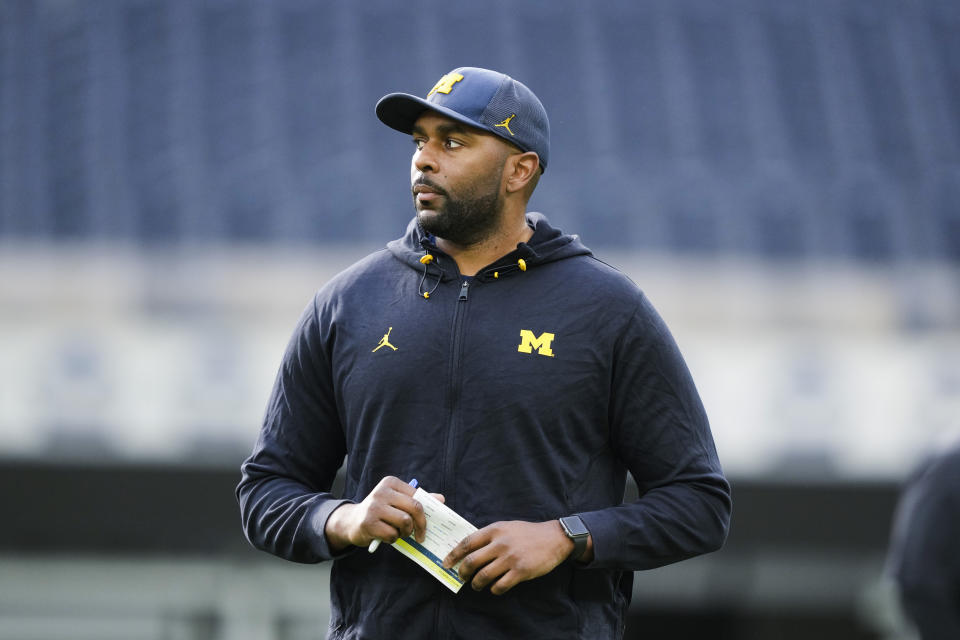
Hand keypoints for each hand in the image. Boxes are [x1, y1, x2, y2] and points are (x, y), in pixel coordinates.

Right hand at [324, 476, 443, 551]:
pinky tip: (387, 536)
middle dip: (421, 525)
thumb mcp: (397, 502)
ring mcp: (374, 507)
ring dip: (405, 533)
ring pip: (405, 522)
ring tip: (400, 533)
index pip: (418, 496)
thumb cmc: (380, 512)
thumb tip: (441, 499)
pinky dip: (393, 539)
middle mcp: (381, 492)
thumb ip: (417, 500)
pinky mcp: (368, 523)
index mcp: (390, 483)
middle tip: (420, 535)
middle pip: (414, 508)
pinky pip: (392, 534)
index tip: (426, 524)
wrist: (352, 522)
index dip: (426, 513)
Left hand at [442, 520, 574, 594]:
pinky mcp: (521, 571)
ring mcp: (510, 558)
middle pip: (472, 561)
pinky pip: (500, 586)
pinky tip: (495, 588)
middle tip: (461, 577)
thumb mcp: (507, 527)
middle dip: (462, 572)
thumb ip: (490, 536)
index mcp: (495, 530)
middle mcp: (501, 544)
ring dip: (476, 584)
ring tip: (476, 585)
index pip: (467, 542)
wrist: (553, 538)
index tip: (446, 562)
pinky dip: (494, 589)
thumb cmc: (527, 533)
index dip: (454, 554)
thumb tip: (469, 549)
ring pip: (483, 576)